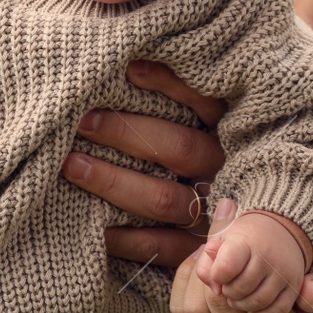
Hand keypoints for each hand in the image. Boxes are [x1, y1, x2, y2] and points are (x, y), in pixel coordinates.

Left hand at [62, 60, 227, 267]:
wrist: (240, 243)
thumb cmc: (186, 157)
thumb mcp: (195, 123)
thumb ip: (173, 100)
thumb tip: (127, 61)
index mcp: (228, 134)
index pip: (206, 103)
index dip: (171, 84)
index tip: (129, 69)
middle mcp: (224, 172)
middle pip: (180, 149)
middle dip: (126, 133)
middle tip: (84, 121)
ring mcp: (212, 215)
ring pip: (163, 199)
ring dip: (113, 182)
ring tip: (72, 165)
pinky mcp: (195, 252)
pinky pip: (158, 246)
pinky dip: (123, 236)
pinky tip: (92, 222)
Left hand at [172, 199, 312, 312]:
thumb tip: (308, 290)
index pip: (250, 301)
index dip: (235, 269)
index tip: (232, 243)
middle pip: (216, 307)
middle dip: (211, 270)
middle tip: (216, 242)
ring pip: (194, 312)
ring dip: (196, 276)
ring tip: (208, 253)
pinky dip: (185, 284)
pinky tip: (199, 265)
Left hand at [193, 206, 311, 312]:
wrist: (280, 231)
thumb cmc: (243, 240)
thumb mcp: (220, 242)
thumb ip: (206, 263)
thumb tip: (215, 289)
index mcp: (246, 241)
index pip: (225, 267)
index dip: (217, 275)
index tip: (218, 274)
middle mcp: (268, 257)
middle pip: (240, 289)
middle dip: (228, 292)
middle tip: (228, 287)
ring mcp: (284, 273)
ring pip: (258, 302)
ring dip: (243, 304)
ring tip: (238, 297)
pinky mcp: (294, 287)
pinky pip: (277, 311)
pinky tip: (254, 304)